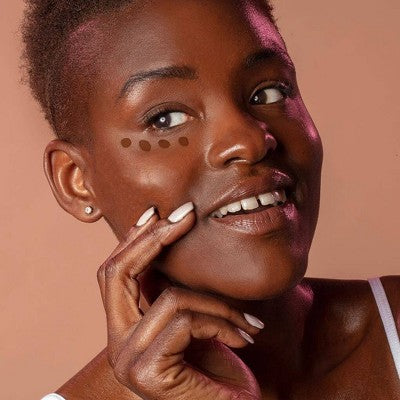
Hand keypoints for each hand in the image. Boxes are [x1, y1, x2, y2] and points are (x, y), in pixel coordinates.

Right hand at [97, 203, 262, 399]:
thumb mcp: (193, 322)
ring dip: (218, 305)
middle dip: (153, 238)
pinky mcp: (149, 371)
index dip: (134, 240)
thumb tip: (167, 240)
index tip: (157, 212)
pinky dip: (222, 323)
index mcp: (123, 329)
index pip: (114, 274)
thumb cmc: (216, 372)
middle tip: (186, 214)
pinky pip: (187, 320)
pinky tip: (244, 339)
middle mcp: (117, 344)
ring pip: (170, 298)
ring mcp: (128, 359)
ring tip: (247, 324)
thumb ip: (172, 291)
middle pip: (117, 274)